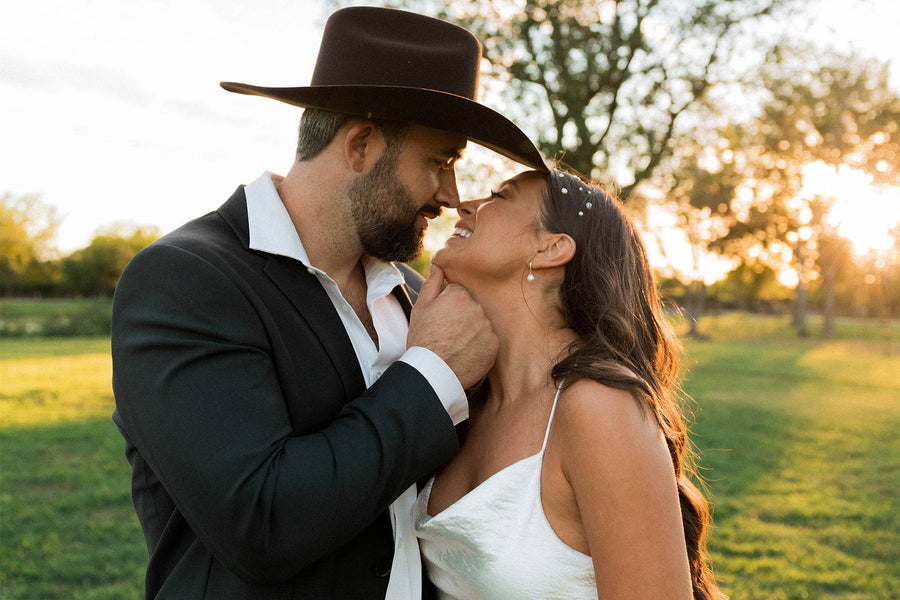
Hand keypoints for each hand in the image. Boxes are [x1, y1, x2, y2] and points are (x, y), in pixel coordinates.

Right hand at [407, 265, 497, 388]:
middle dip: (463, 316)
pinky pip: (488, 340)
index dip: (449, 306)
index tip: (442, 319)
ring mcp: (487, 327)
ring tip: (457, 344)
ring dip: (472, 330)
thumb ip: (432, 283)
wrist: (432, 371)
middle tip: (448, 332)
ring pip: (481, 323)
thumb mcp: (420, 307)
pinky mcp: (494, 345)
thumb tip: (438, 265)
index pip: (459, 293)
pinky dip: (480, 345)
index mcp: (460, 295)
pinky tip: (466, 352)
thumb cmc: (423, 338)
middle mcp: (477, 308)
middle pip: (472, 306)